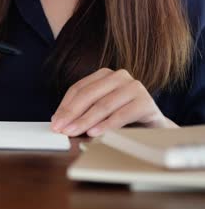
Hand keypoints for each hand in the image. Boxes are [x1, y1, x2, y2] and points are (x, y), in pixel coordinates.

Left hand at [51, 68, 177, 136]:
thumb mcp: (99, 112)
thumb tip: (57, 120)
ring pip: (103, 105)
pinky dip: (106, 125)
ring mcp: (134, 87)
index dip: (64, 106)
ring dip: (85, 121)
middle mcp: (119, 76)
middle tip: (61, 129)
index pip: (78, 89)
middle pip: (88, 95)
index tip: (55, 122)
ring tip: (73, 132)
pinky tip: (94, 133)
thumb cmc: (121, 118)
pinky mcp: (146, 102)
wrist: (153, 128)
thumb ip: (81, 112)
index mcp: (104, 75)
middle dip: (72, 114)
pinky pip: (122, 114)